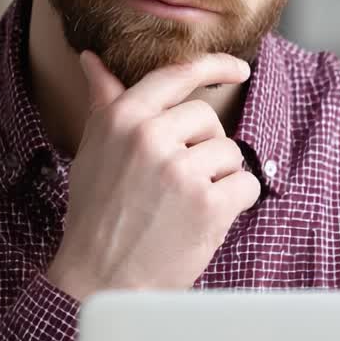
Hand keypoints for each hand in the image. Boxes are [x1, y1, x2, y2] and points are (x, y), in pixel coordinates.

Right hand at [45, 51, 261, 300]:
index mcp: (122, 118)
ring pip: (229, 153)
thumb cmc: (96, 214)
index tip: (238, 68)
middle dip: (203, 147)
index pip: (177, 74)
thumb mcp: (93, 150)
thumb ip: (105, 102)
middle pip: (208, 118)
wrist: (100, 280)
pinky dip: (234, 203)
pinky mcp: (208, 204)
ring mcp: (181, 171)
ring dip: (217, 179)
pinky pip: (246, 184)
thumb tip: (93, 61)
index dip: (214, 65)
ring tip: (183, 205)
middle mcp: (151, 137)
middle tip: (177, 181)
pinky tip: (203, 219)